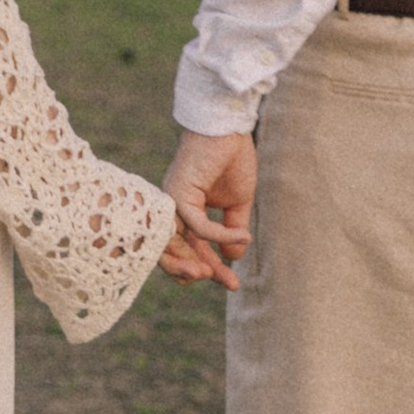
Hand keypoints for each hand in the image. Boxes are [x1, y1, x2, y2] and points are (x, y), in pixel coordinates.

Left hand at [159, 130, 256, 287]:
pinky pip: (197, 226)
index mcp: (186, 214)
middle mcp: (173, 211)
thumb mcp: (237, 202)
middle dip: (198, 274)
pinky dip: (219, 235)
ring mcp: (172, 203)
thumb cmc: (231, 158)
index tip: (233, 284)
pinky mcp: (178, 194)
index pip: (190, 250)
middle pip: (174, 254)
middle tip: (227, 284)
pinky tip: (241, 236)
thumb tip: (234, 258)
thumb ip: (232, 230)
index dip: (210, 268)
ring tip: (216, 276)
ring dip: (194, 265)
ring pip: (174, 246)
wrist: (228, 128)